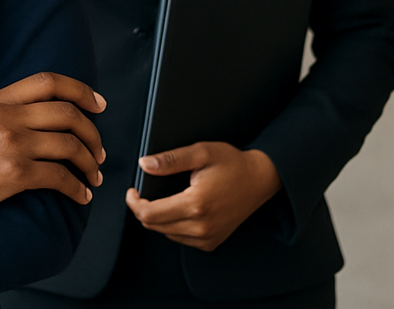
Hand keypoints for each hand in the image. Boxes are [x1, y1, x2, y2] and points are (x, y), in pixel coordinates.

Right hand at [0, 72, 105, 229]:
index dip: (80, 90)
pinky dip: (76, 187)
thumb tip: (27, 117)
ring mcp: (11, 144)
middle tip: (99, 150)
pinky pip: (59, 177)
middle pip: (67, 113)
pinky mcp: (12, 175)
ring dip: (89, 162)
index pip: (48, 81)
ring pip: (69, 145)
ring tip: (93, 176)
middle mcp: (6, 116)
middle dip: (92, 132)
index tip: (98, 104)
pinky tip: (79, 195)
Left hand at [125, 141, 281, 249]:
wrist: (260, 180)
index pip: (150, 214)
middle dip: (142, 208)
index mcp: (196, 205)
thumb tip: (144, 165)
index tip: (133, 189)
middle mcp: (202, 227)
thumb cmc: (231, 163)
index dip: (134, 202)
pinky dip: (171, 225)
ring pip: (165, 233)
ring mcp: (208, 237)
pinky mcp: (211, 242)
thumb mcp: (200, 152)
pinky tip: (175, 207)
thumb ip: (170, 159)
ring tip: (160, 196)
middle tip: (142, 190)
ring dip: (157, 217)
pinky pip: (180, 237)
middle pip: (154, 225)